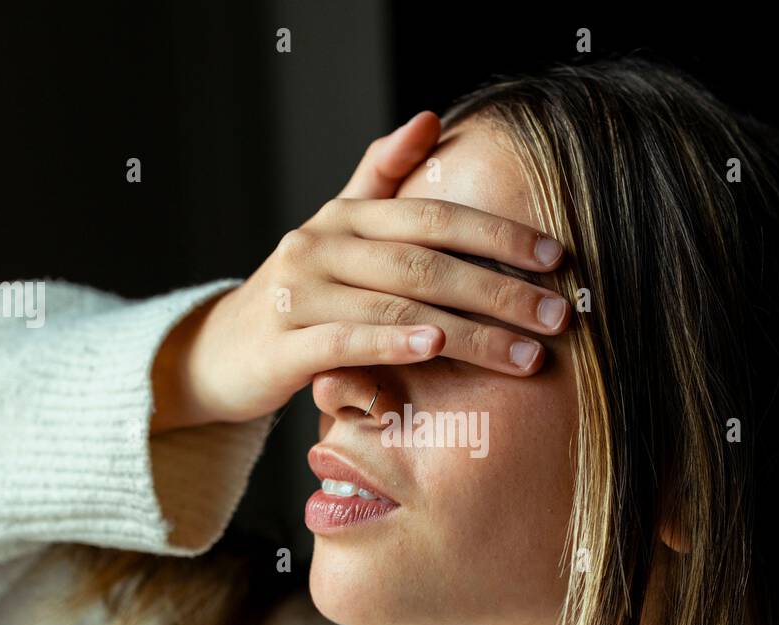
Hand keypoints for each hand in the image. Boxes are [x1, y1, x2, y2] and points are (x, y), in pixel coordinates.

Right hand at [151, 111, 568, 431]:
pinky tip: (436, 349)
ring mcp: (299, 294)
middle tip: (559, 316)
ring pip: (397, 307)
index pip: (433, 217)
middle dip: (501, 290)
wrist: (219, 352)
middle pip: (426, 263)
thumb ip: (378, 176)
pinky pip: (345, 341)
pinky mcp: (283, 345)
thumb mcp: (335, 228)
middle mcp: (321, 246)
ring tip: (527, 353)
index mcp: (345, 217)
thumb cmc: (298, 294)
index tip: (556, 257)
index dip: (498, 234)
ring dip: (471, 331)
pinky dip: (392, 343)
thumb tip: (429, 118)